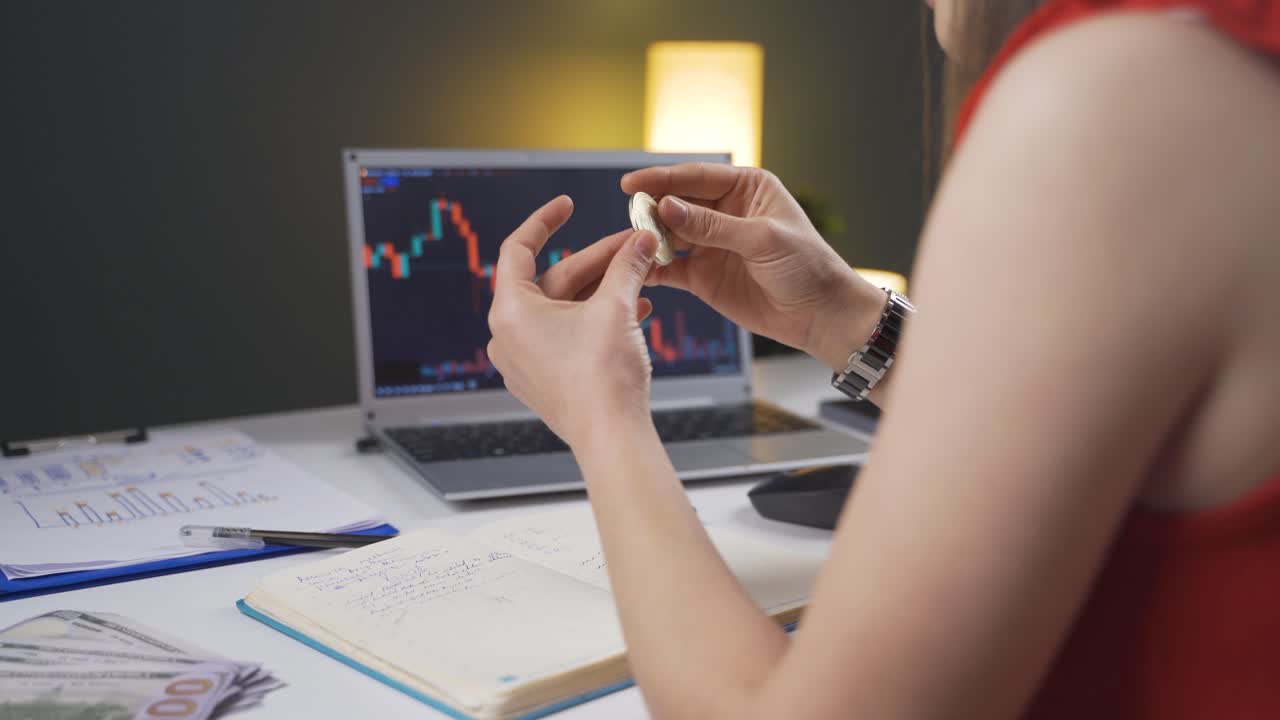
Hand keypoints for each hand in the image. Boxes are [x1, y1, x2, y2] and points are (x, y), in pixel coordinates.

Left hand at [487, 196, 659, 449]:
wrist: (612, 439)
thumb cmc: (603, 377)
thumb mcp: (617, 307)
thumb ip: (628, 266)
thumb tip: (643, 240)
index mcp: (510, 311)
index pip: (518, 248)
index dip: (545, 221)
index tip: (568, 204)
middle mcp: (509, 336)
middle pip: (555, 280)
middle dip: (599, 261)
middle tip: (636, 245)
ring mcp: (526, 361)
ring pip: (567, 309)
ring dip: (605, 290)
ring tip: (644, 278)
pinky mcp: (546, 381)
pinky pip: (569, 336)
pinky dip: (598, 319)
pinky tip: (636, 312)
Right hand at [622, 163, 886, 370]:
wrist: (819, 314)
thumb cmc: (805, 266)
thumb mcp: (761, 239)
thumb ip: (713, 225)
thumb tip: (668, 206)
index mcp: (746, 188)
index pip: (696, 177)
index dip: (662, 178)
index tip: (631, 184)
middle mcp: (724, 211)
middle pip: (677, 203)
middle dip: (653, 209)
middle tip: (631, 217)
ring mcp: (711, 244)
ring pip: (669, 234)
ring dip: (650, 238)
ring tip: (633, 244)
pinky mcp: (702, 275)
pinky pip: (670, 267)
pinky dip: (654, 267)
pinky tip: (638, 269)